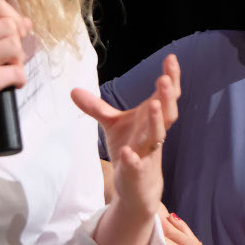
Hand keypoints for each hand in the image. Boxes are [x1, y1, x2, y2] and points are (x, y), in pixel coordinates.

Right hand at [0, 0, 30, 165]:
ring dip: (19, 61)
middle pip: (10, 25)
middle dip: (18, 41)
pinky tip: (11, 84)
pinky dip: (20, 80)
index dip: (14, 17)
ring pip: (15, 46)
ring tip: (9, 70)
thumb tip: (27, 22)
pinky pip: (16, 72)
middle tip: (12, 57)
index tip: (16, 32)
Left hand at [72, 54, 179, 216]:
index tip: (171, 58)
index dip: (171, 78)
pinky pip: (137, 166)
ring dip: (156, 121)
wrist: (137, 187)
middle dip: (167, 96)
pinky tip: (126, 152)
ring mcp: (148, 154)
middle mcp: (154, 134)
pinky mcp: (137, 173)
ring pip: (157, 137)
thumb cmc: (131, 149)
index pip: (165, 97)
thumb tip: (73, 90)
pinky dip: (133, 159)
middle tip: (165, 79)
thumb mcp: (113, 125)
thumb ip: (97, 107)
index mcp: (151, 119)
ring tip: (153, 103)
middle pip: (167, 114)